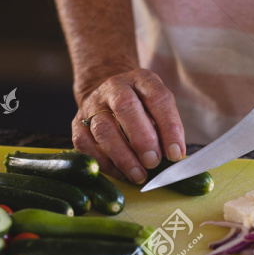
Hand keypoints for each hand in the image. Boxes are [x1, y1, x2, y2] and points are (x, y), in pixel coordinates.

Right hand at [72, 68, 185, 183]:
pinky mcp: (77, 124)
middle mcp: (115, 87)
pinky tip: (121, 173)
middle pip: (125, 107)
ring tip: (139, 174)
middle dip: (142, 139)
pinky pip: (86, 146)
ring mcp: (93, 105)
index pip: (157, 98)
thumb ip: (165, 128)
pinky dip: (105, 163)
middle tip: (153, 162)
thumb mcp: (157, 108)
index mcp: (141, 80)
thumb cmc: (141, 109)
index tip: (175, 154)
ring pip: (103, 129)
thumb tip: (173, 157)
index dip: (169, 127)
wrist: (106, 98)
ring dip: (123, 156)